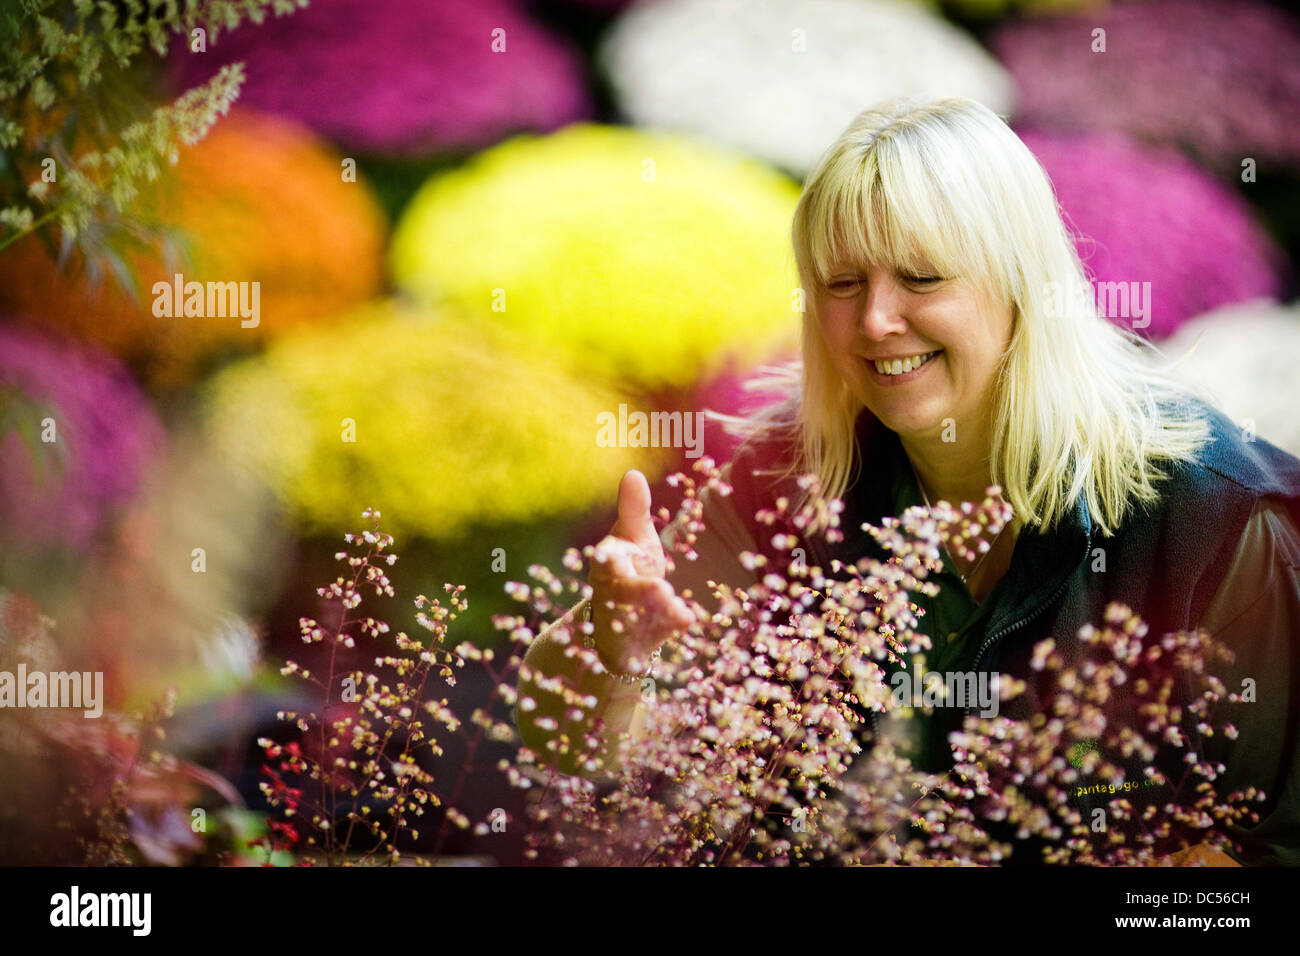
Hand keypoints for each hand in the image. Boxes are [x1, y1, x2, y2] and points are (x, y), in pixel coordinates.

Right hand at [586, 470, 693, 674]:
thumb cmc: (629, 572)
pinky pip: (647, 642)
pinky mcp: (631, 648)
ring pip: (636, 621)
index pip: (607, 560)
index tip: (611, 552)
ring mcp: (619, 624)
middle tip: (660, 588)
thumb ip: (634, 510)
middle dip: (640, 592)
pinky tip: (686, 622)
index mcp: (608, 565)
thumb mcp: (633, 539)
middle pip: (623, 593)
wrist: (614, 626)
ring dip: (656, 615)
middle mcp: (609, 595)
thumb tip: (632, 473)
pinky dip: (665, 634)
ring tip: (679, 611)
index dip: (610, 559)